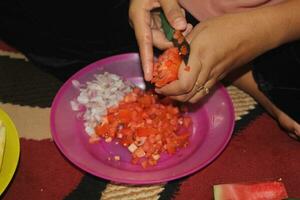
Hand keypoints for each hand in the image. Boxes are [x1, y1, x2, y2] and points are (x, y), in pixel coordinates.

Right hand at [129, 0, 191, 80]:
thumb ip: (172, 10)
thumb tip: (181, 28)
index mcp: (139, 18)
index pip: (144, 44)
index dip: (147, 61)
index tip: (149, 77)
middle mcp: (142, 24)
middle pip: (158, 42)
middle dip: (172, 41)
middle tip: (187, 31)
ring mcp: (148, 24)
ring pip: (163, 37)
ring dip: (175, 35)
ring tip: (186, 25)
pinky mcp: (154, 22)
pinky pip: (165, 31)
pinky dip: (174, 30)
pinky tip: (182, 24)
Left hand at [156, 11, 274, 102]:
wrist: (255, 33)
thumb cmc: (227, 26)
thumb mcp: (201, 30)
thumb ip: (184, 45)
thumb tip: (170, 56)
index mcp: (200, 58)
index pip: (182, 84)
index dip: (168, 89)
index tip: (158, 86)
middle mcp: (207, 72)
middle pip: (186, 96)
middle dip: (171, 96)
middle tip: (161, 89)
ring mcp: (215, 77)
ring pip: (195, 97)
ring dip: (180, 98)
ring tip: (171, 90)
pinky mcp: (220, 78)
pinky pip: (203, 92)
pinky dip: (191, 95)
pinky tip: (186, 87)